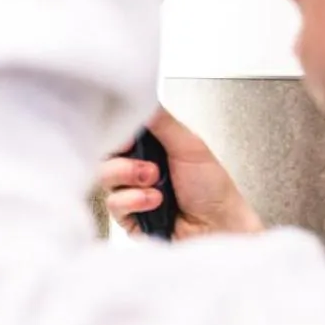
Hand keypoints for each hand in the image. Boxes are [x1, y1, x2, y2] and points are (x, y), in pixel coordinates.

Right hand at [100, 107, 262, 240]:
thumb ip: (162, 121)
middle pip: (105, 154)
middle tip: (148, 164)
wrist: (220, 228)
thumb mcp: (190, 145)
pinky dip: (133, 200)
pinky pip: (113, 204)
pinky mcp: (128, 218)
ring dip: (129, 177)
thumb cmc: (213, 190)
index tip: (125, 135)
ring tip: (155, 182)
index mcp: (151, 147)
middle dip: (123, 158)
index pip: (118, 132)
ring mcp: (131, 193)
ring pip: (104, 178)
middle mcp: (137, 168)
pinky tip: (154, 202)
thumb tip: (141, 97)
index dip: (116, 131)